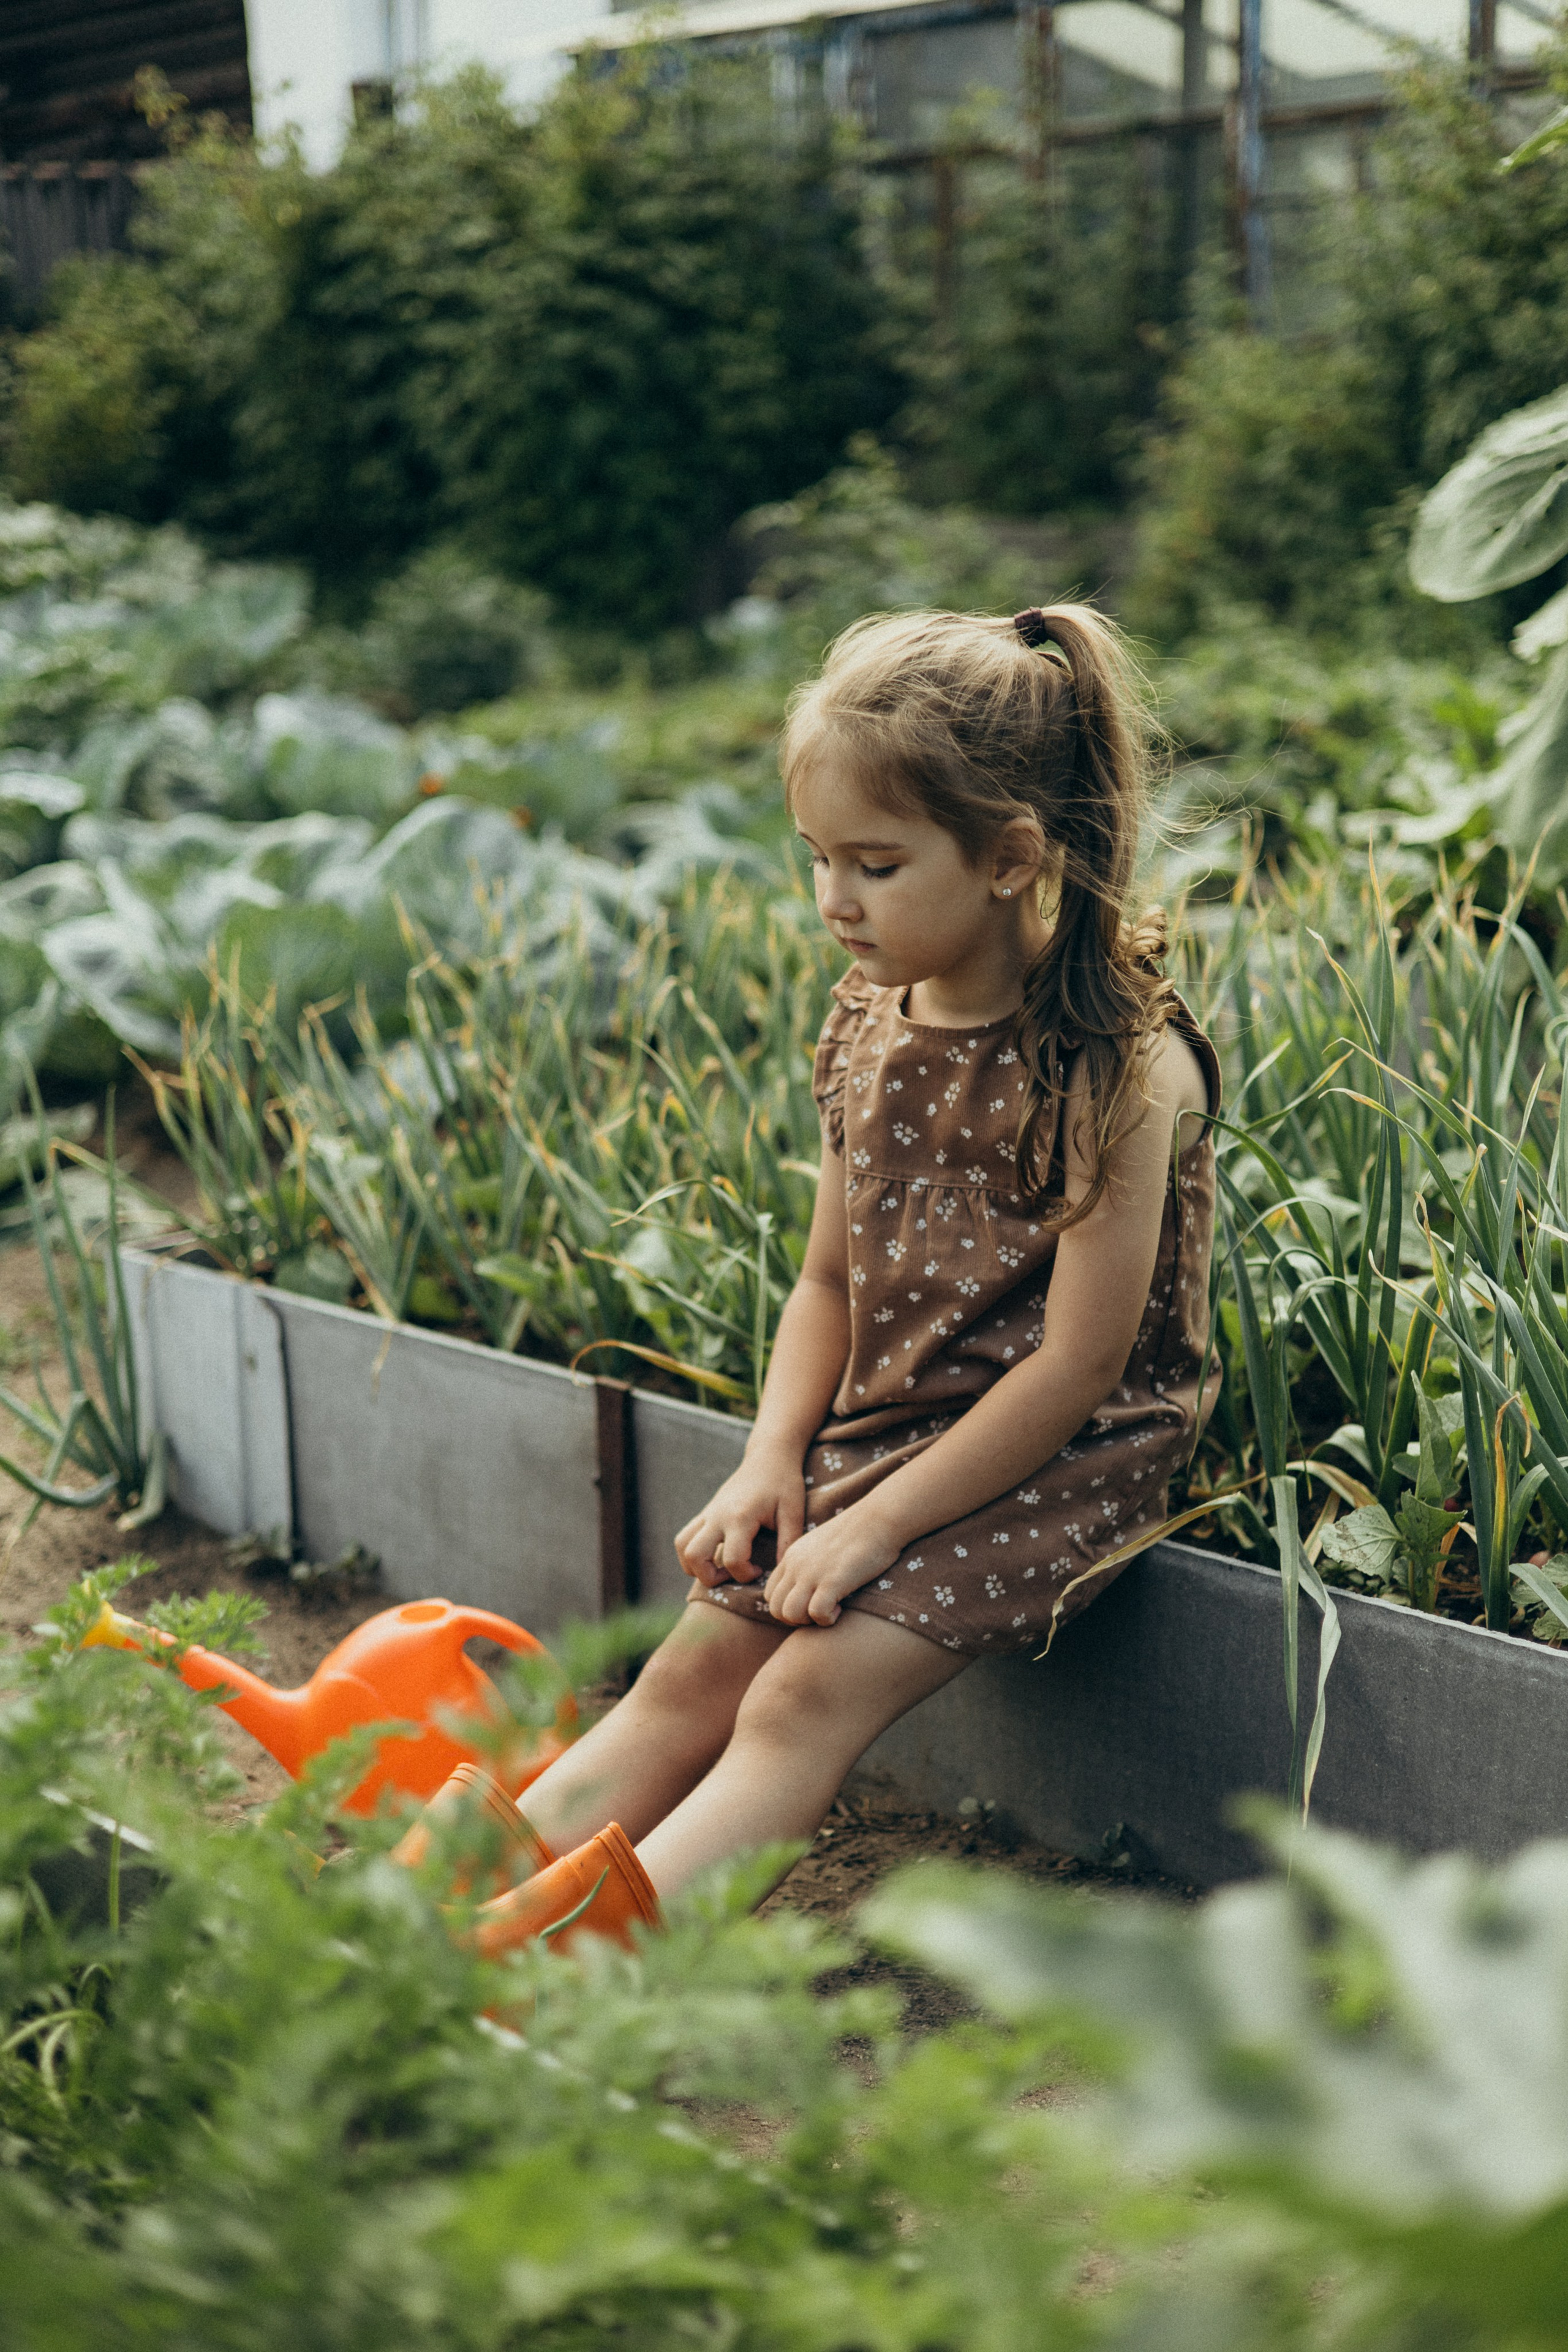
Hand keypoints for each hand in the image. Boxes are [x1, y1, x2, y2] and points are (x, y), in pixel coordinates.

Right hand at [675, 1447, 805, 1586]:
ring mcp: (708, 1513)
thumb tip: (780, 1572)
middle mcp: (717, 1515)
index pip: (732, 1560)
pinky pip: (684, 1536)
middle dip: (710, 1577)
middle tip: (733, 1575)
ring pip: (682, 1546)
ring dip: (695, 1566)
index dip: (746, 1574)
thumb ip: (788, 1542)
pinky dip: (692, 1553)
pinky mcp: (706, 1512)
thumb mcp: (793, 1511)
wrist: (768, 1456)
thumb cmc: (784, 1482)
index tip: (760, 1570)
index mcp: (740, 1517)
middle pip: (694, 1556)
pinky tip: (715, 1555)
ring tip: (720, 1568)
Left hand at [764, 1506, 901, 1626]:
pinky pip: (816, 1613)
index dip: (788, 1607)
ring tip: (829, 1610)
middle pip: (775, 1608)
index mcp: (791, 1556)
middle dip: (796, 1619)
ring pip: (789, 1613)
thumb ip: (809, 1564)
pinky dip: (827, 1619)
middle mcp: (796, 1565)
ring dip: (808, 1621)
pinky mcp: (832, 1580)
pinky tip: (841, 1608)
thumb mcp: (822, 1546)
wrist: (879, 1518)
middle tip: (819, 1611)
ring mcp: (812, 1572)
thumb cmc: (858, 1534)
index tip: (811, 1603)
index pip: (770, 1594)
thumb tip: (810, 1587)